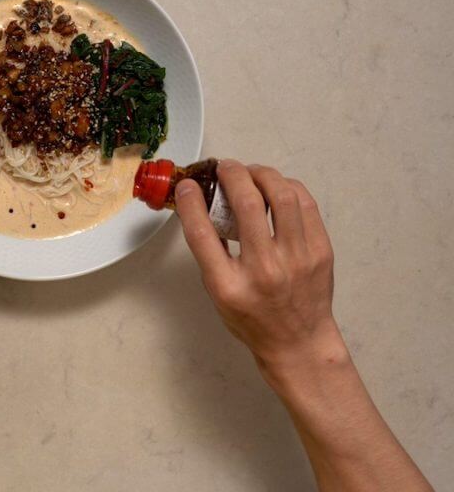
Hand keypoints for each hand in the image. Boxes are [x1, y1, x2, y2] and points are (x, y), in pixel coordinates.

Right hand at [175, 160, 341, 372]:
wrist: (298, 342)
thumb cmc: (252, 318)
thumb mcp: (217, 292)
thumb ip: (210, 252)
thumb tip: (204, 204)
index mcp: (229, 285)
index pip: (202, 233)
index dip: (191, 201)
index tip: (188, 184)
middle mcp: (264, 270)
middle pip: (246, 203)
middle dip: (232, 174)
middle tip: (225, 168)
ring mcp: (297, 259)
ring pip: (282, 195)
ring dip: (263, 174)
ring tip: (251, 173)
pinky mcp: (320, 251)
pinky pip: (305, 204)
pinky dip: (287, 188)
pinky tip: (276, 188)